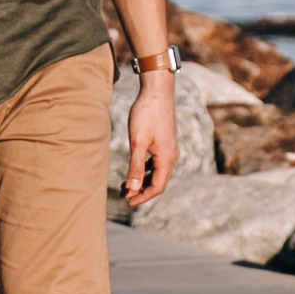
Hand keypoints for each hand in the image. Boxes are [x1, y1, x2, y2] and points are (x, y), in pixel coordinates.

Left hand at [121, 77, 179, 206]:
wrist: (157, 91)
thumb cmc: (146, 115)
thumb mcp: (137, 142)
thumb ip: (135, 166)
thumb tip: (133, 189)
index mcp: (167, 158)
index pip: (157, 187)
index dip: (143, 197)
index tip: (128, 202)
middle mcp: (171, 156)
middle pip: (158, 182)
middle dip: (141, 191)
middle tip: (123, 195)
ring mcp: (169, 148)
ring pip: (157, 172)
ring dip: (142, 180)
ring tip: (125, 184)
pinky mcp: (164, 142)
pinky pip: (156, 162)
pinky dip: (145, 169)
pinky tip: (134, 168)